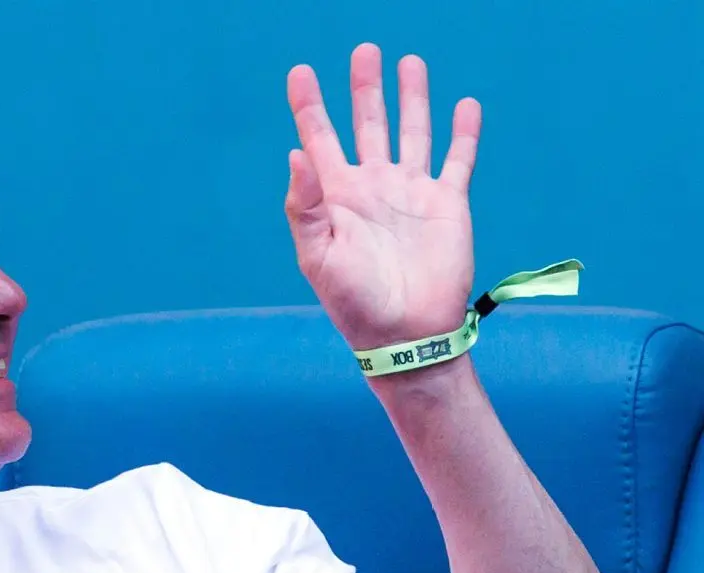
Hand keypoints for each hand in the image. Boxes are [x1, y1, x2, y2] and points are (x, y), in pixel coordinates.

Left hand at [284, 43, 481, 351]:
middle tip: (364, 50)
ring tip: (409, 62)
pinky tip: (464, 105)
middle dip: (365, 88)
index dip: (309, 105)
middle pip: (368, 123)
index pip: (319, 138)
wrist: (405, 334)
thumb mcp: (317, 256)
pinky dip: (463, 133)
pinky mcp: (448, 204)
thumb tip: (295, 153)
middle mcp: (373, 186)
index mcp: (337, 196)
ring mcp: (411, 192)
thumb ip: (304, 205)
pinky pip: (458, 160)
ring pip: (412, 131)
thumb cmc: (354, 302)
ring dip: (411, 98)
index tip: (299, 71)